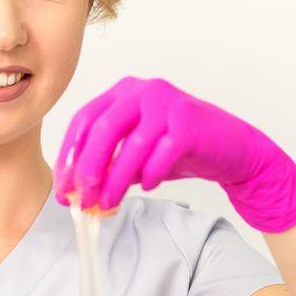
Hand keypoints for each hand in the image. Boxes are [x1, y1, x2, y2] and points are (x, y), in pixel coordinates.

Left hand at [52, 76, 295, 231]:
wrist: (232, 149)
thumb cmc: (179, 151)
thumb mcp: (135, 154)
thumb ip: (107, 163)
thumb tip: (75, 190)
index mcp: (123, 92)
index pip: (83, 121)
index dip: (69, 156)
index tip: (63, 189)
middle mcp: (143, 91)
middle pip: (102, 130)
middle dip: (87, 170)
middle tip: (81, 201)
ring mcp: (167, 103)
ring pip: (131, 145)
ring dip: (115, 180)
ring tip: (106, 205)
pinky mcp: (190, 122)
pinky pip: (161, 153)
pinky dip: (150, 174)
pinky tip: (147, 187)